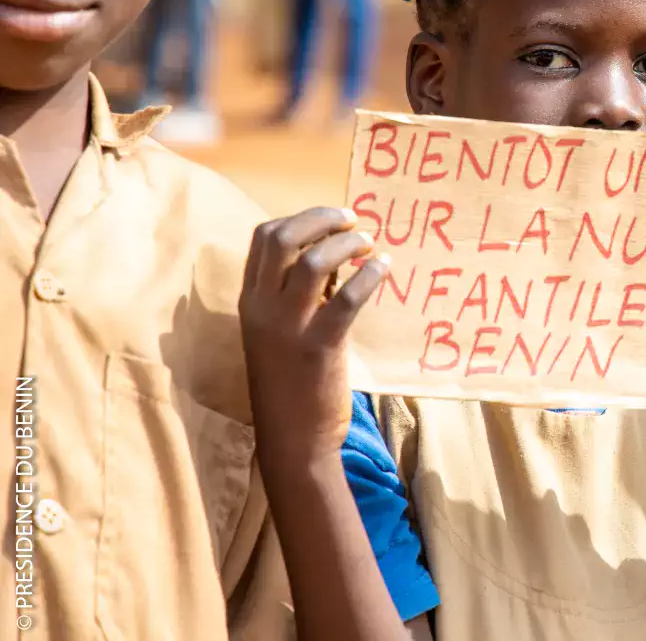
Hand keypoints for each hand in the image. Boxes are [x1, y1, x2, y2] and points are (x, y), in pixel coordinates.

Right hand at [239, 207, 389, 467]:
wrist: (293, 439)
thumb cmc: (292, 381)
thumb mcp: (282, 329)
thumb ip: (300, 291)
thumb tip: (335, 252)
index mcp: (249, 301)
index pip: (263, 237)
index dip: (300, 217)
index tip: (331, 221)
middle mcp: (262, 308)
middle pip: (282, 237)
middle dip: (321, 218)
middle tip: (353, 220)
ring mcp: (288, 327)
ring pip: (313, 261)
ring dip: (346, 243)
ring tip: (369, 244)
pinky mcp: (319, 347)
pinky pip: (347, 297)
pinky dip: (370, 274)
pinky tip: (384, 268)